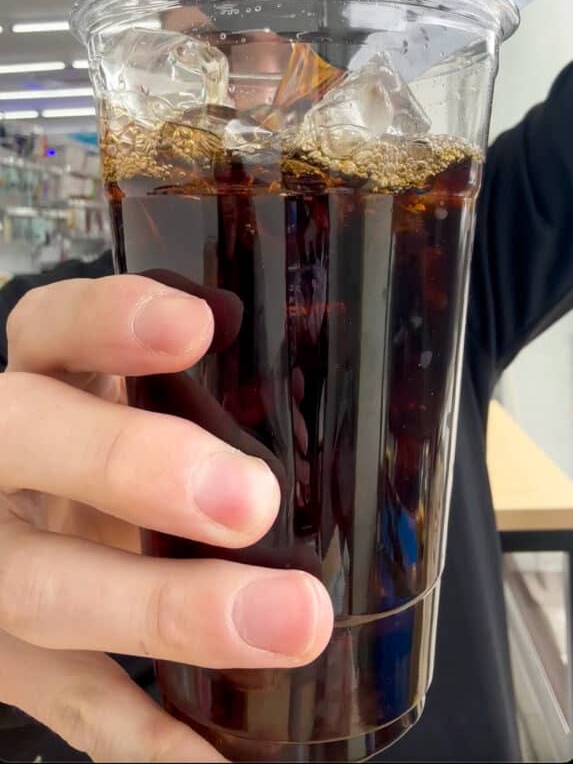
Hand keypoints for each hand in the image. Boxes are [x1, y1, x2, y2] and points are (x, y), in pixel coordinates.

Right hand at [0, 276, 332, 761]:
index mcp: (40, 379)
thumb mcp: (131, 403)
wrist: (16, 521)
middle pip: (26, 444)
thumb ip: (202, 396)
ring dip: (164, 611)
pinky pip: (72, 703)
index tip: (197, 324)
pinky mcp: (8, 658)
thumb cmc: (109, 450)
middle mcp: (0, 464)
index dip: (111, 322)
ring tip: (289, 622)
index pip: (51, 326)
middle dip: (130, 466)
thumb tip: (347, 415)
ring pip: (46, 587)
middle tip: (250, 498)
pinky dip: (146, 737)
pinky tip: (220, 755)